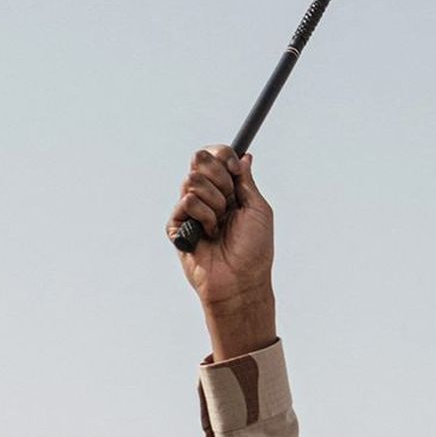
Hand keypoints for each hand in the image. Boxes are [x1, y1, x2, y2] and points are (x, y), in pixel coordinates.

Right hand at [169, 145, 277, 358]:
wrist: (241, 280)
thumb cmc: (255, 250)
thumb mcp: (258, 209)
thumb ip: (246, 181)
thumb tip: (243, 156)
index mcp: (227, 191)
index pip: (215, 157)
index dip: (222, 155)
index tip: (234, 168)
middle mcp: (207, 197)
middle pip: (199, 160)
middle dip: (219, 178)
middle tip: (229, 202)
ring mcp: (190, 211)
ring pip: (192, 181)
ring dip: (214, 203)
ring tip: (220, 226)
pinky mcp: (177, 226)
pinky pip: (186, 203)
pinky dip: (203, 217)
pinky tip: (208, 235)